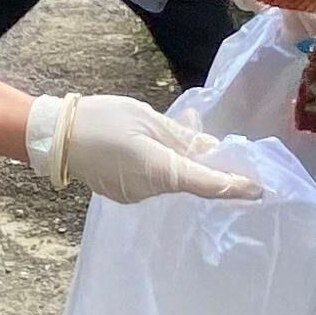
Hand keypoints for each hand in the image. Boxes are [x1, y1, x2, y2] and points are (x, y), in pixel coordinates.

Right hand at [26, 93, 263, 202]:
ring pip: (172, 180)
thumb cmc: (102, 118)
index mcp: (160, 169)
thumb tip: (212, 149)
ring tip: (185, 136)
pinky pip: (154, 181)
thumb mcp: (148, 118)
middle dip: (209, 168)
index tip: (259, 189)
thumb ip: (182, 137)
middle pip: (191, 182)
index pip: (207, 183)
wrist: (56, 136)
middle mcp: (150, 190)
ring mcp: (136, 196)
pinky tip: (157, 147)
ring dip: (184, 164)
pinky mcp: (124, 194)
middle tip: (226, 149)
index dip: (234, 186)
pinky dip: (164, 167)